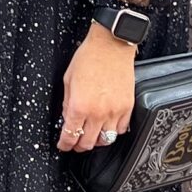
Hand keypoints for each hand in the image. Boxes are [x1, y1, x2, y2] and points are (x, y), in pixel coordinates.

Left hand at [58, 24, 137, 154]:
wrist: (111, 45)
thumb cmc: (89, 57)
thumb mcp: (68, 80)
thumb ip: (67, 102)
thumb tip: (67, 117)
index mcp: (79, 106)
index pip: (70, 136)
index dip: (64, 144)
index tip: (63, 145)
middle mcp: (98, 112)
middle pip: (88, 143)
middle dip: (78, 146)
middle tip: (75, 143)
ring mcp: (114, 111)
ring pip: (106, 140)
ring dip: (96, 141)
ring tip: (92, 136)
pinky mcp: (127, 107)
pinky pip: (121, 129)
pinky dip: (113, 132)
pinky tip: (107, 126)